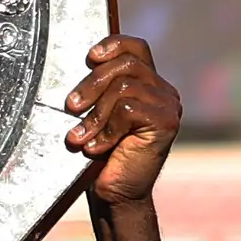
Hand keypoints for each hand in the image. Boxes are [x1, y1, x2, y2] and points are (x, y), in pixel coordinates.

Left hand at [66, 37, 180, 205]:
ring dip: (96, 113)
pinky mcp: (166, 123)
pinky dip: (106, 129)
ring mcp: (169, 106)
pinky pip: (128, 109)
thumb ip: (99, 89)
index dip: (113, 45)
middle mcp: (163, 91)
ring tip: (81, 136)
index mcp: (148, 84)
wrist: (116, 195)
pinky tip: (97, 148)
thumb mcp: (97, 114)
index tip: (89, 58)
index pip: (135, 48)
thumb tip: (81, 64)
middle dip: (92, 83)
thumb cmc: (102, 156)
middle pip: (127, 64)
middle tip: (72, 107)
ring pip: (125, 87)